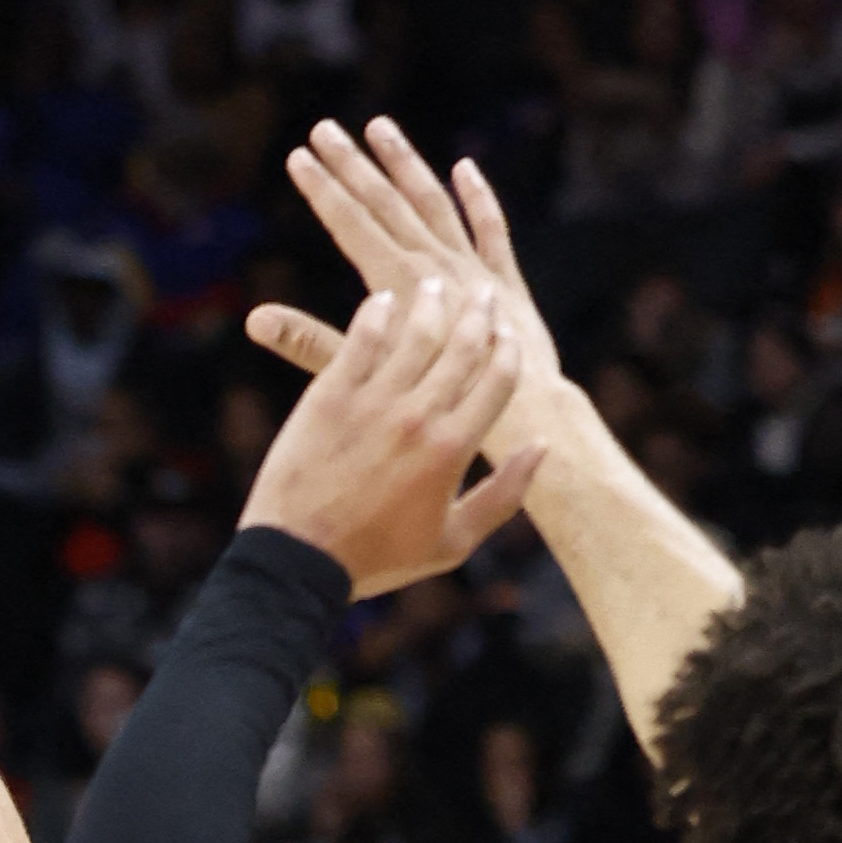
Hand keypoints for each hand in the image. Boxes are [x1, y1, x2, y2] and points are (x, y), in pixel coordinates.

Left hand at [239, 281, 543, 600]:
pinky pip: (361, 339)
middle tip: (480, 292)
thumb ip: (504, 495)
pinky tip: (383, 299)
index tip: (510, 336)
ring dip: (430, 302)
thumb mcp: (453, 543)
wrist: (300, 560)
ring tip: (434, 282)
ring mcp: (373, 402)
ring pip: (415, 333)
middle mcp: (419, 418)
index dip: (509, 352)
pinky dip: (376, 314)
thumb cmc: (378, 558)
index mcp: (454, 450)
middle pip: (462, 348)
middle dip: (478, 314)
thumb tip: (541, 449)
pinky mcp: (330, 394)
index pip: (498, 382)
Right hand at [248, 118, 565, 464]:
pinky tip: (463, 168)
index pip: (352, 224)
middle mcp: (435, 267)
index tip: (298, 157)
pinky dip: (478, 199)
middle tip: (324, 129)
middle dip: (351, 165)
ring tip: (380, 127)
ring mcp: (472, 271)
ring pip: (434, 203)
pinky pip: (490, 230)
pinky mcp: (505, 285)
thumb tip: (256, 320)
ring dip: (405, 164)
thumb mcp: (365, 381)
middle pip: (387, 203)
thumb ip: (310, 345)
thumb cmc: (437, 406)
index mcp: (398, 285)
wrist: (522, 415)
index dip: (322, 190)